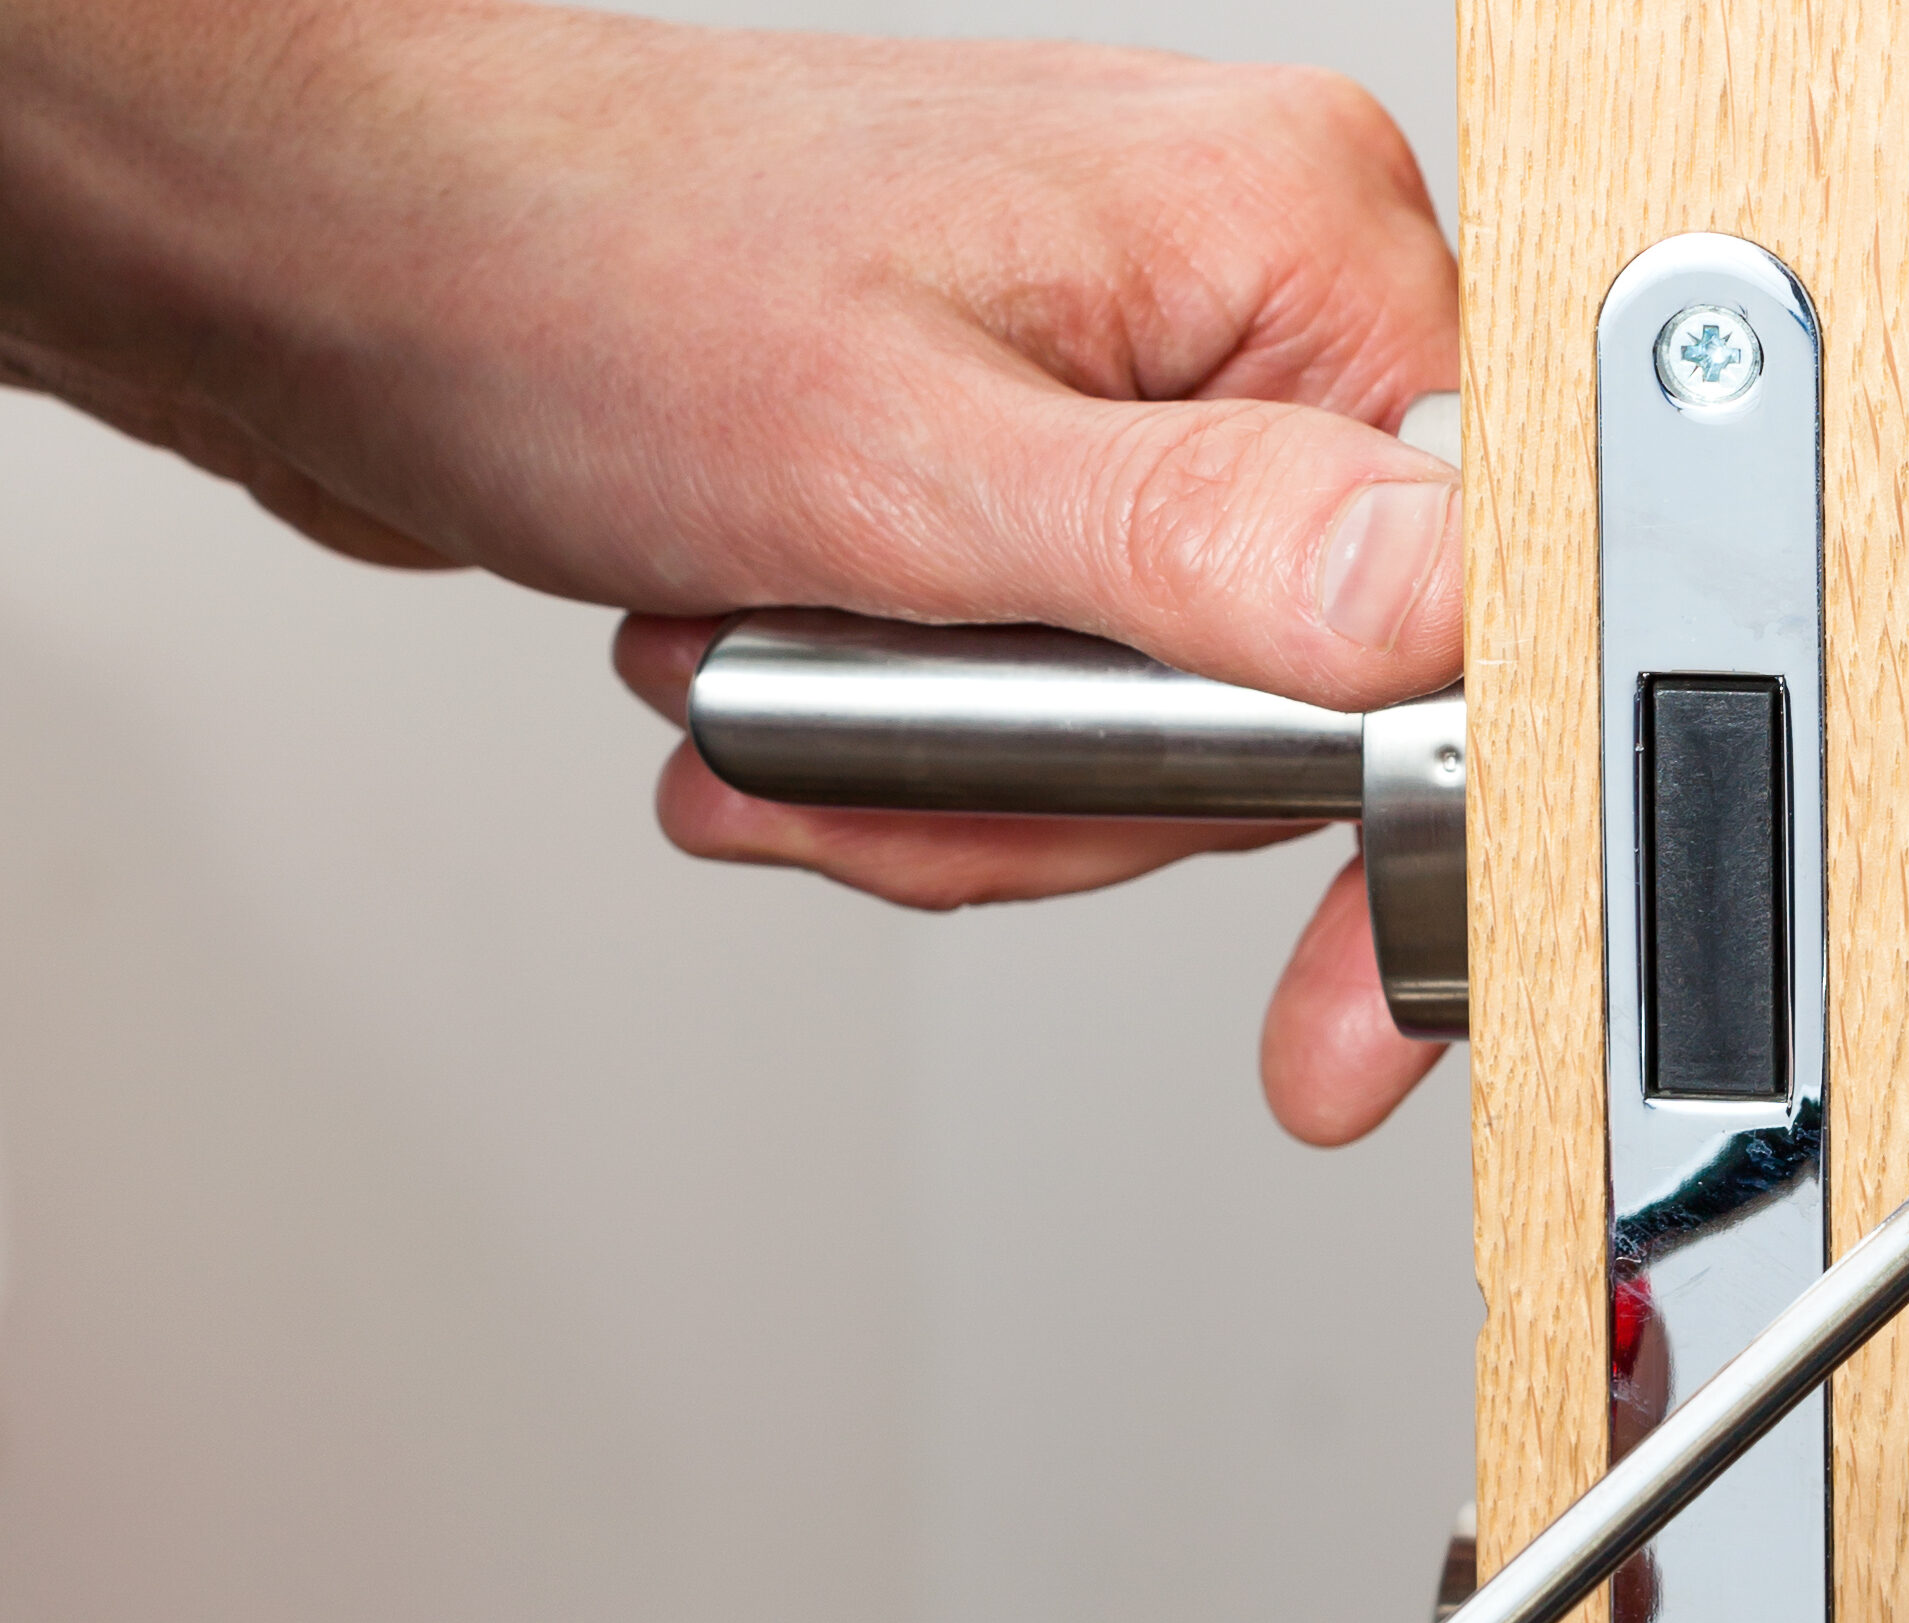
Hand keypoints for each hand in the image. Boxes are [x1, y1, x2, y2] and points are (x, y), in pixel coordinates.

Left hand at [0, 2, 1457, 1144]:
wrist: (354, 264)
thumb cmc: (578, 285)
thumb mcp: (909, 461)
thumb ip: (1209, 551)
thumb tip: (1447, 614)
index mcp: (1289, 241)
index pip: (1475, 598)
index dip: (1409, 824)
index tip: (1350, 1016)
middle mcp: (1250, 294)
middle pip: (1311, 700)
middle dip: (1088, 796)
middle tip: (911, 764)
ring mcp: (1156, 379)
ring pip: (1175, 731)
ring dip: (969, 777)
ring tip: (785, 698)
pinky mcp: (1060, 456)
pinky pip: (1077, 700)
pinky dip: (934, 747)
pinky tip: (791, 694)